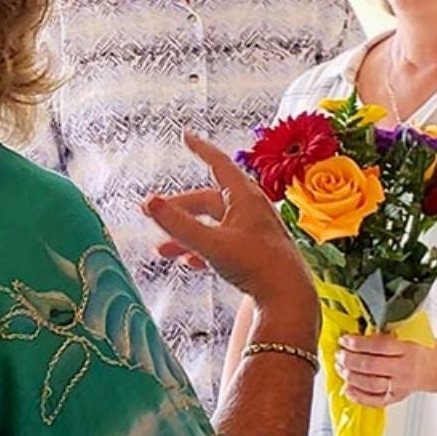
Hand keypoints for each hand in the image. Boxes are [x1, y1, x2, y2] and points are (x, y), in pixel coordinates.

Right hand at [142, 132, 307, 307]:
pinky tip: (189, 263)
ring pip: (212, 225)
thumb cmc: (256, 266)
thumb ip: (178, 224)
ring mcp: (253, 232)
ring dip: (186, 235)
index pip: (219, 164)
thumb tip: (147, 201)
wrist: (288, 299)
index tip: (186, 137)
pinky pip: (222, 243)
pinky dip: (202, 249)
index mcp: (245, 199)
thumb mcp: (211, 244)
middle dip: (179, 209)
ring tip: (163, 251)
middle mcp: (251, 211)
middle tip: (153, 214)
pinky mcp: (254, 254)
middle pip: (208, 200)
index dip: (201, 150)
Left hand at [337, 334, 434, 406]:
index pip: (379, 346)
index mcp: (408, 349)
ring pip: (370, 384)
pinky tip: (347, 388)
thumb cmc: (420, 347)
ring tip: (340, 367)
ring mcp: (400, 386)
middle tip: (339, 353)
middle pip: (371, 366)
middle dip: (349, 360)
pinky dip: (358, 396)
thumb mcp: (408, 333)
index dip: (358, 343)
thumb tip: (358, 327)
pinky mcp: (396, 397)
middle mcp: (404, 369)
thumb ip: (386, 331)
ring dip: (350, 376)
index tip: (344, 339)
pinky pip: (375, 400)